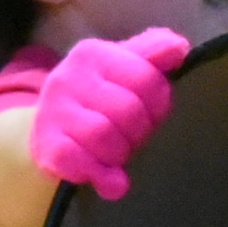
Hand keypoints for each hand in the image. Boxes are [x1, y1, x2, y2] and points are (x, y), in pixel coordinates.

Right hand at [29, 29, 188, 199]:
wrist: (49, 128)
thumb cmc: (97, 97)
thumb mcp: (124, 67)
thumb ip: (153, 53)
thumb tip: (180, 47)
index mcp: (93, 54)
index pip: (147, 79)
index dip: (157, 106)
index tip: (148, 114)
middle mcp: (68, 77)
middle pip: (129, 111)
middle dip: (139, 131)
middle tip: (131, 137)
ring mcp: (53, 112)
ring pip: (105, 137)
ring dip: (120, 154)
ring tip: (116, 153)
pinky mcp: (47, 146)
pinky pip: (82, 163)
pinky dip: (102, 176)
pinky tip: (108, 179)